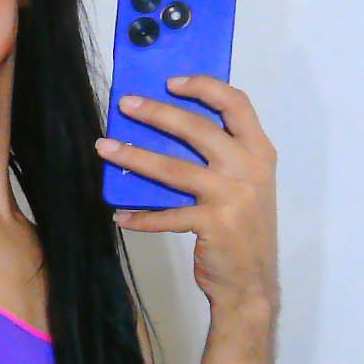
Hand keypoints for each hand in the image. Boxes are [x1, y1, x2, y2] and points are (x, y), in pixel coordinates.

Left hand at [98, 75, 279, 317]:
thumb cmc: (244, 228)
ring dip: (133, 156)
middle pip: (196, 128)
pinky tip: (120, 215)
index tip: (171, 82)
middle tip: (125, 105)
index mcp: (259, 152)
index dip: (204, 86)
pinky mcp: (212, 224)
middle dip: (156, 112)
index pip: (236, 103)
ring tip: (105, 148)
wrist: (253, 282)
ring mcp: (231, 196)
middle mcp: (248, 168)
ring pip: (172, 168)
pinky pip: (165, 216)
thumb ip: (224, 156)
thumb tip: (173, 127)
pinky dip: (140, 217)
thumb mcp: (247, 184)